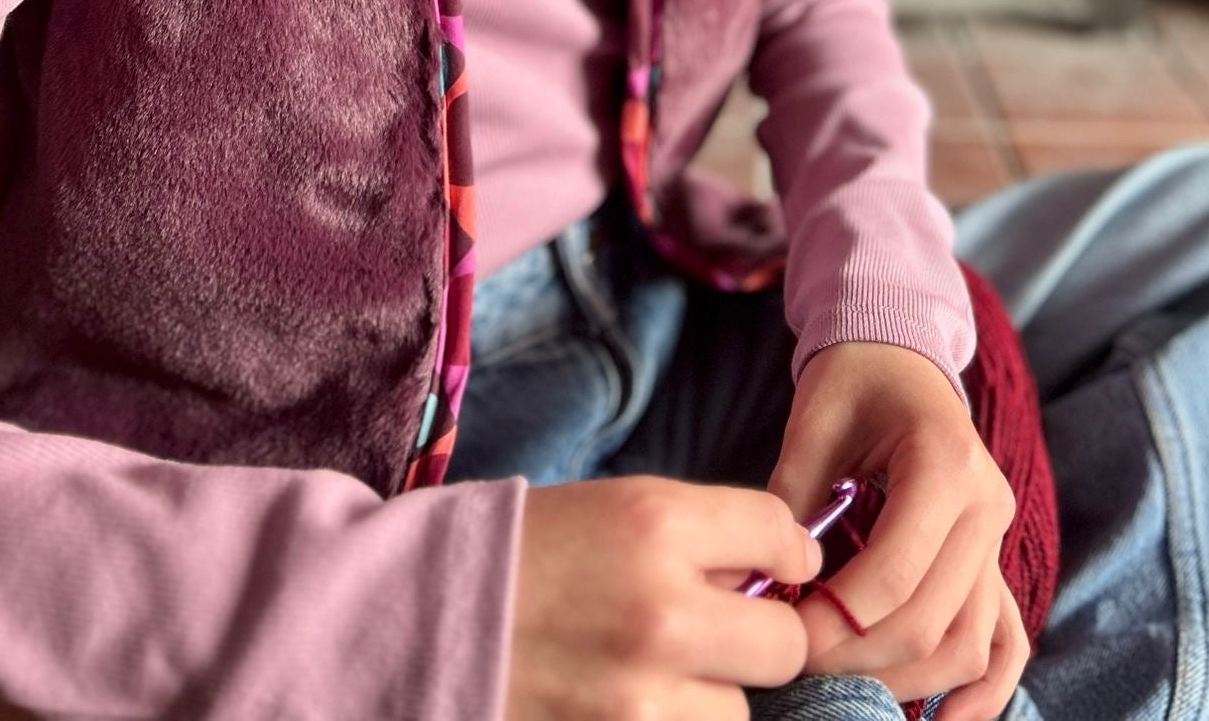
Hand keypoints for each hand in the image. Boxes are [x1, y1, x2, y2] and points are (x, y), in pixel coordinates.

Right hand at [507, 474, 818, 719]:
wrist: (418, 619)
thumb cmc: (521, 554)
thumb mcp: (611, 509)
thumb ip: (699, 537)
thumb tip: (790, 565)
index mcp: (655, 526)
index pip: (778, 533)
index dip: (784, 551)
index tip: (772, 566)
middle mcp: (660, 612)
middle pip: (783, 643)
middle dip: (759, 639)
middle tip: (720, 636)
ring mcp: (640, 702)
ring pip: (737, 716)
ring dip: (709, 701)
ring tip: (653, 679)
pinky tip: (631, 705)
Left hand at [769, 342, 1029, 720]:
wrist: (900, 352)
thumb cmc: (853, 379)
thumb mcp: (813, 422)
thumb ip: (791, 502)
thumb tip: (761, 587)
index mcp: (943, 461)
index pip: (893, 575)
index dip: (836, 621)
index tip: (783, 636)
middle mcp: (984, 505)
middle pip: (931, 620)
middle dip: (859, 658)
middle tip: (797, 664)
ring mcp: (996, 536)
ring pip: (970, 644)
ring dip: (908, 682)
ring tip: (845, 692)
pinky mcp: (993, 559)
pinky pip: (1006, 641)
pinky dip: (981, 691)